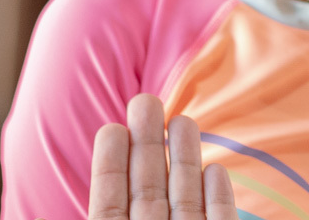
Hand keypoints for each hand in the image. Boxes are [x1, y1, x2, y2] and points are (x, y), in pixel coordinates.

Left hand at [87, 94, 237, 219]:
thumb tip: (89, 172)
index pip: (109, 205)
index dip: (111, 165)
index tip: (112, 128)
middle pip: (149, 193)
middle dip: (148, 145)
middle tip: (145, 102)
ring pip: (186, 203)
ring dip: (186, 160)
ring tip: (182, 119)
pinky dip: (219, 200)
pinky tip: (215, 170)